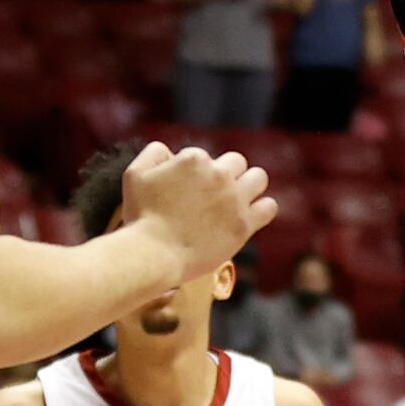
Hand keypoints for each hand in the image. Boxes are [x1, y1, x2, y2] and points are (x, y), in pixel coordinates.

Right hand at [126, 143, 275, 274]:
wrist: (153, 253)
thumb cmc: (142, 216)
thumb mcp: (135, 174)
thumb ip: (154, 153)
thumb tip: (172, 152)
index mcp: (195, 159)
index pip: (205, 158)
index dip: (197, 174)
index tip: (188, 191)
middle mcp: (219, 174)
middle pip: (236, 162)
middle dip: (227, 174)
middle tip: (215, 195)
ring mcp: (234, 199)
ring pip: (258, 178)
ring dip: (250, 184)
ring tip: (237, 200)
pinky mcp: (244, 224)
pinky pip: (269, 207)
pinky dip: (262, 208)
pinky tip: (250, 215)